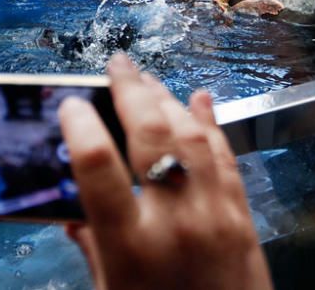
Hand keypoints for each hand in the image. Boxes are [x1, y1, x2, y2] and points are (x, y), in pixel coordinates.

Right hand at [59, 53, 271, 289]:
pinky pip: (225, 157)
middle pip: (152, 136)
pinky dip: (211, 124)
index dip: (81, 126)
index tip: (71, 104)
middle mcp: (176, 222)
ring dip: (168, 100)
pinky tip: (199, 100)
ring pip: (192, 136)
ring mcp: (216, 214)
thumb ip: (92, 249)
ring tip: (147, 78)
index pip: (99, 168)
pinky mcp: (244, 216)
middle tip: (116, 65)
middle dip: (131, 91)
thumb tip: (71, 210)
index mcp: (132, 249)